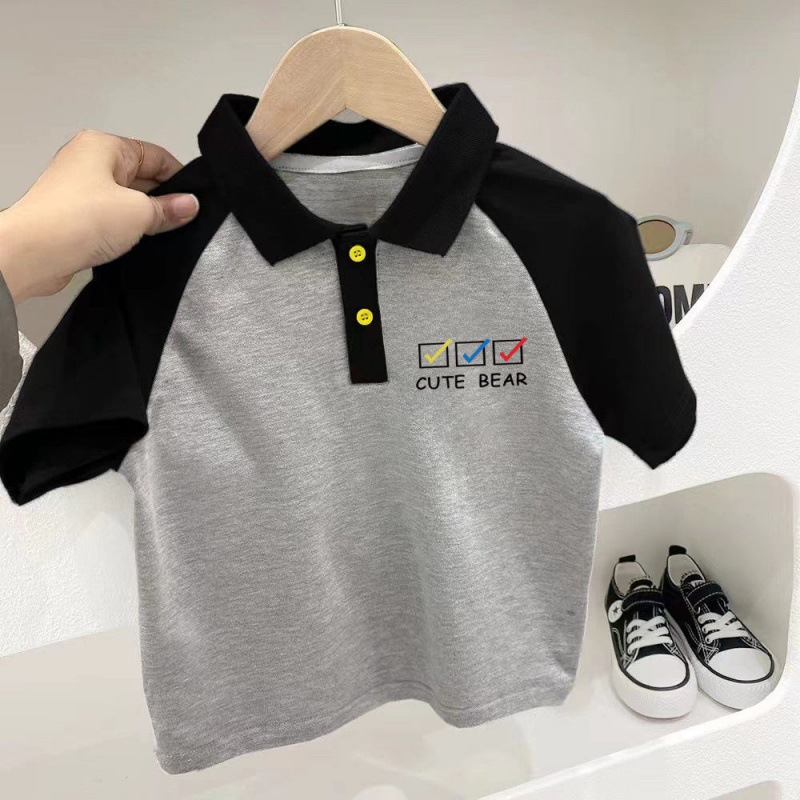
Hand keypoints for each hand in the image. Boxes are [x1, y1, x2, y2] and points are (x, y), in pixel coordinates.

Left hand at [0, 131, 198, 300]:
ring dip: (143, 216)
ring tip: (161, 234)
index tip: (195, 200)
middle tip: (182, 220)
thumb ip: (169, 209)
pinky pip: (110, 217)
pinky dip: (126, 229)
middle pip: (140, 176)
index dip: (179, 177)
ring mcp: (79, 189)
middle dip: (162, 198)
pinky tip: (139, 243)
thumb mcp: (139, 212)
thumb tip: (190, 206)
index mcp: (103, 146)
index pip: (154, 155)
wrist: (34, 253)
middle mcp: (88, 162)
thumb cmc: (77, 220)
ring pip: (125, 199)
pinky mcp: (74, 216)